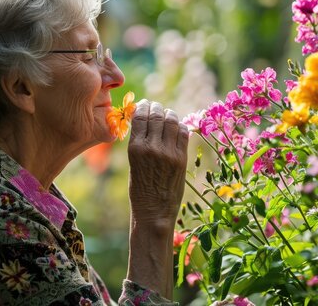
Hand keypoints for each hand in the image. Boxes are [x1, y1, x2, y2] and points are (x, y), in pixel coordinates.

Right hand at [128, 99, 188, 229]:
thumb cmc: (140, 190)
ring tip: (167, 114)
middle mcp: (152, 147)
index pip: (141, 117)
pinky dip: (180, 126)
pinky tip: (177, 127)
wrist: (154, 212)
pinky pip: (183, 133)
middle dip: (156, 107)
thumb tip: (147, 121)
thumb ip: (140, 142)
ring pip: (171, 121)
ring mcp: (169, 152)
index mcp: (135, 148)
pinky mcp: (181, 158)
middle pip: (157, 115)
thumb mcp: (133, 163)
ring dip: (169, 114)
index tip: (145, 104)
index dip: (143, 106)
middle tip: (156, 106)